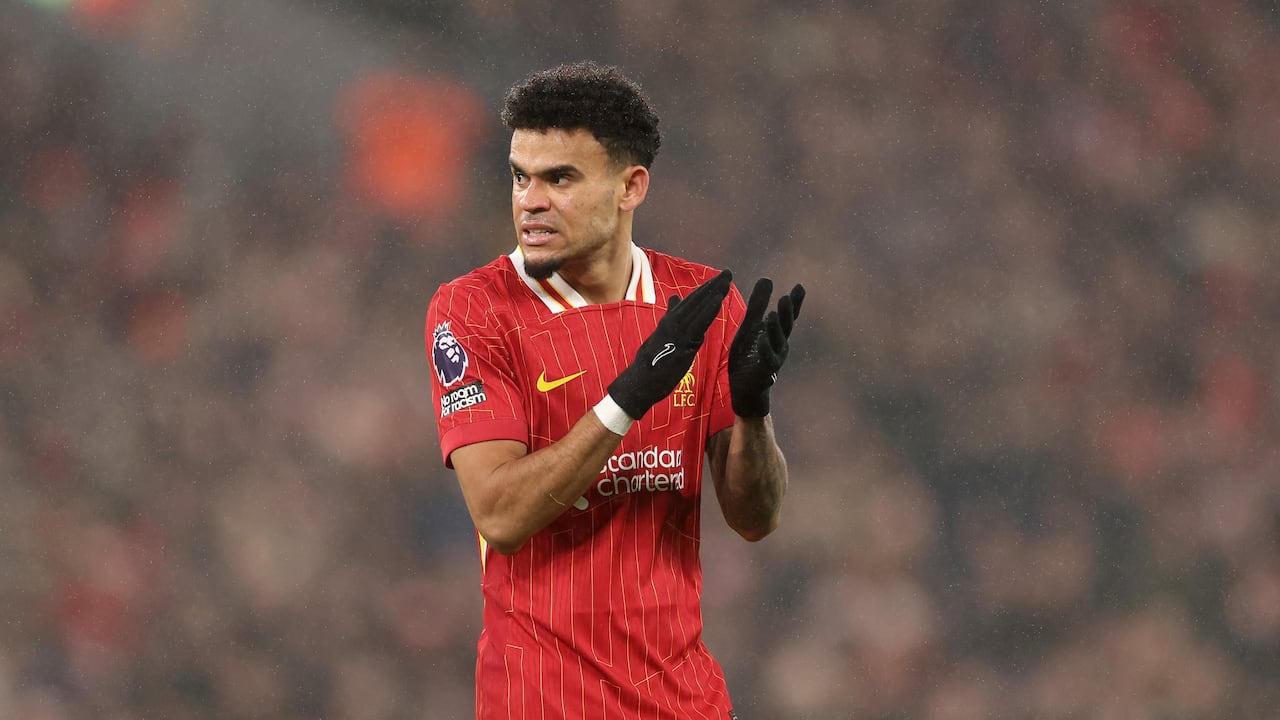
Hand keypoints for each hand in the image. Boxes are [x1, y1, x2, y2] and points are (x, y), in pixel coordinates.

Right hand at [608, 269, 732, 418]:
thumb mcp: (660, 338)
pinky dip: (709, 310)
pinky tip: (718, 300)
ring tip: (726, 280)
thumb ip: (669, 319)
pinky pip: (698, 324)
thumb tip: (675, 300)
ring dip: (713, 293)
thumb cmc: (650, 363)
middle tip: (728, 272)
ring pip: (698, 308)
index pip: (690, 301)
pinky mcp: (681, 342)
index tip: (718, 279)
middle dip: (713, 285)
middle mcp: (673, 322)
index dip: (705, 289)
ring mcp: (677, 331)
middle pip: (696, 300)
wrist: (639, 382)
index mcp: (670, 321)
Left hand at [729, 278, 804, 417]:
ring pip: (777, 342)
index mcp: (777, 333)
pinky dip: (765, 349)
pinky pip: (767, 360)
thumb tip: (767, 278)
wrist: (743, 388)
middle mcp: (780, 345)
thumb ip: (758, 304)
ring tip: (771, 314)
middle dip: (787, 313)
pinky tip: (761, 338)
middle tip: (786, 297)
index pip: (788, 315)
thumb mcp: (751, 325)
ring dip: (775, 329)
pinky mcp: (764, 372)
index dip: (795, 303)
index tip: (799, 287)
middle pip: (786, 326)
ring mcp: (774, 358)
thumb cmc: (749, 355)